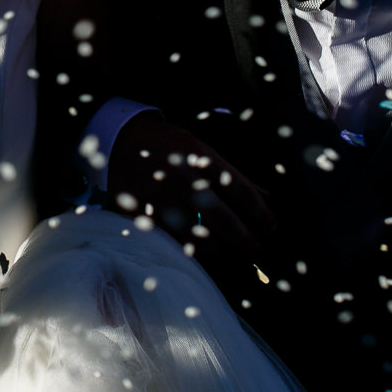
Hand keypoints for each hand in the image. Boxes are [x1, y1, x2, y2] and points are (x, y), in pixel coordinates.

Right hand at [104, 115, 273, 260]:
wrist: (122, 140)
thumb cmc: (171, 148)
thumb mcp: (204, 150)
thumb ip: (234, 175)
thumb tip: (268, 199)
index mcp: (200, 157)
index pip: (240, 191)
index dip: (260, 214)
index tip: (270, 227)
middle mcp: (179, 176)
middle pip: (220, 217)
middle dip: (243, 237)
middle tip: (255, 247)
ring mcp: (157, 196)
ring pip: (194, 234)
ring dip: (218, 248)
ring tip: (231, 251)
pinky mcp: (138, 212)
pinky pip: (168, 239)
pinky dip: (188, 248)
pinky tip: (202, 251)